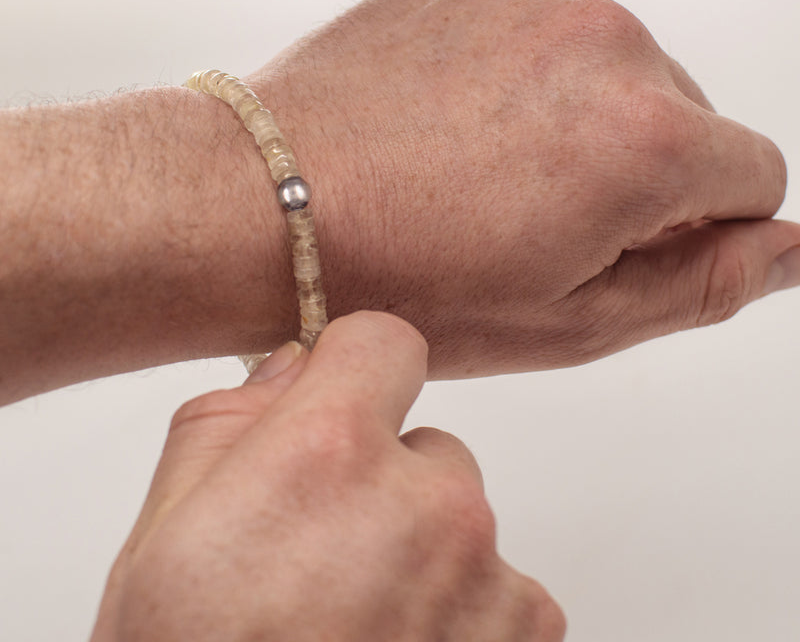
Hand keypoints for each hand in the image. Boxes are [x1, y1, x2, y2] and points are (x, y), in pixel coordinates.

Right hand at [91, 312, 564, 641]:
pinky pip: (500, 582)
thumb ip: (232, 420)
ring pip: (458, 516)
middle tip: (324, 555)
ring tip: (358, 620)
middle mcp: (426, 500)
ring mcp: (485, 572)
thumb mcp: (165, 533)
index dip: (355, 366)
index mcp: (331, 454)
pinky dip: (461, 608)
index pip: (386, 341)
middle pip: (423, 443)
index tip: (343, 397)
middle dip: (382, 480)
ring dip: (421, 549)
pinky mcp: (526, 629)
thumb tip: (294, 367)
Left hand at [250, 0, 799, 376]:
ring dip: (572, 117)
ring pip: (614, 67)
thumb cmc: (397, 274)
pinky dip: (519, 71)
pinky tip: (454, 120)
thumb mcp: (567, 320)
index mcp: (644, 139)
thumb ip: (701, 282)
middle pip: (683, 116)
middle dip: (629, 170)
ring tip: (477, 170)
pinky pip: (545, 26)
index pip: (752, 178)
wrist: (267, 203)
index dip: (688, 227)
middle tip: (521, 216)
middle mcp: (605, 40)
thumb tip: (780, 246)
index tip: (610, 242)